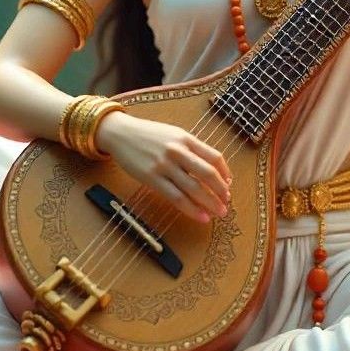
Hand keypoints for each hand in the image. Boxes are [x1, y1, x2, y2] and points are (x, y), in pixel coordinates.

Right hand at [97, 111, 231, 223]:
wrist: (120, 134)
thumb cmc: (148, 136)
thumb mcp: (173, 134)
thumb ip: (191, 149)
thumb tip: (211, 168)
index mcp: (186, 139)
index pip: (214, 157)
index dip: (225, 173)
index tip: (229, 184)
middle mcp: (178, 151)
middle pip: (208, 174)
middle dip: (221, 191)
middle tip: (227, 203)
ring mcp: (164, 165)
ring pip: (194, 188)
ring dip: (210, 203)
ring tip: (219, 213)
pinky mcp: (152, 178)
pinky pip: (176, 197)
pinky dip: (191, 209)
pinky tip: (200, 216)